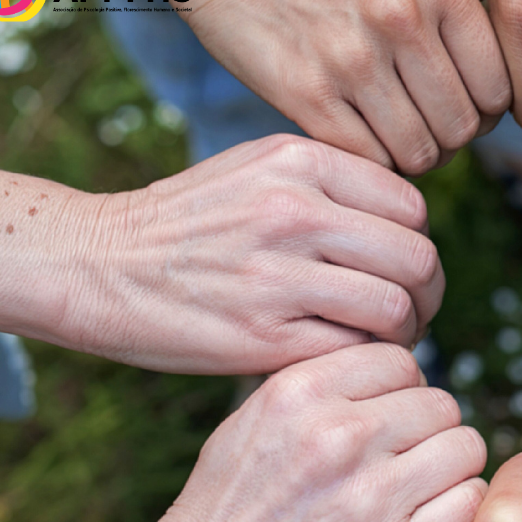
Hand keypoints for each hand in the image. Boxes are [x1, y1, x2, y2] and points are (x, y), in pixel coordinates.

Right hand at [0, 344, 486, 521]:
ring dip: (450, 468)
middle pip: (441, 402)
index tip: (388, 421)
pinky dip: (458, 510)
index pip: (402, 360)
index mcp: (301, 393)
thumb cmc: (228, 511)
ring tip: (417, 490)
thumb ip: (321, 385)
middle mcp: (339, 436)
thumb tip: (395, 364)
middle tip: (403, 463)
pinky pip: (470, 500)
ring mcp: (372, 496)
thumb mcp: (253, 421)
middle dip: (428, 430)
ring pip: (466, 446)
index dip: (402, 391)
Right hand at [64, 135, 443, 374]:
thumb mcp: (258, 168)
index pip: (412, 207)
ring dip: (405, 333)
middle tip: (413, 314)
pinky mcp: (262, 335)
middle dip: (427, 294)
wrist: (94, 264)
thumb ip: (333, 184)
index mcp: (300, 161)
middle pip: (417, 258)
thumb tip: (409, 224)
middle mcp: (294, 210)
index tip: (403, 271)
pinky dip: (365, 360)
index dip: (418, 245)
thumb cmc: (188, 223)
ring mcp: (278, 273)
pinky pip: (354, 349)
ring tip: (387, 342)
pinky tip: (349, 360)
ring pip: (396, 307)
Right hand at [188, 0, 510, 173]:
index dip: (483, 114)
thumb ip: (460, 32)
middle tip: (426, 131)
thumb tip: (497, 107)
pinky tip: (361, 140)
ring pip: (420, 153)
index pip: (499, 91)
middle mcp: (402, 18)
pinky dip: (371, 164)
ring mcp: (352, 58)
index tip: (460, 109)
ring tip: (396, 139)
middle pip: (462, 129)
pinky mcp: (306, 93)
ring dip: (413, 159)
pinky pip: (369, 161)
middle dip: (449, 141)